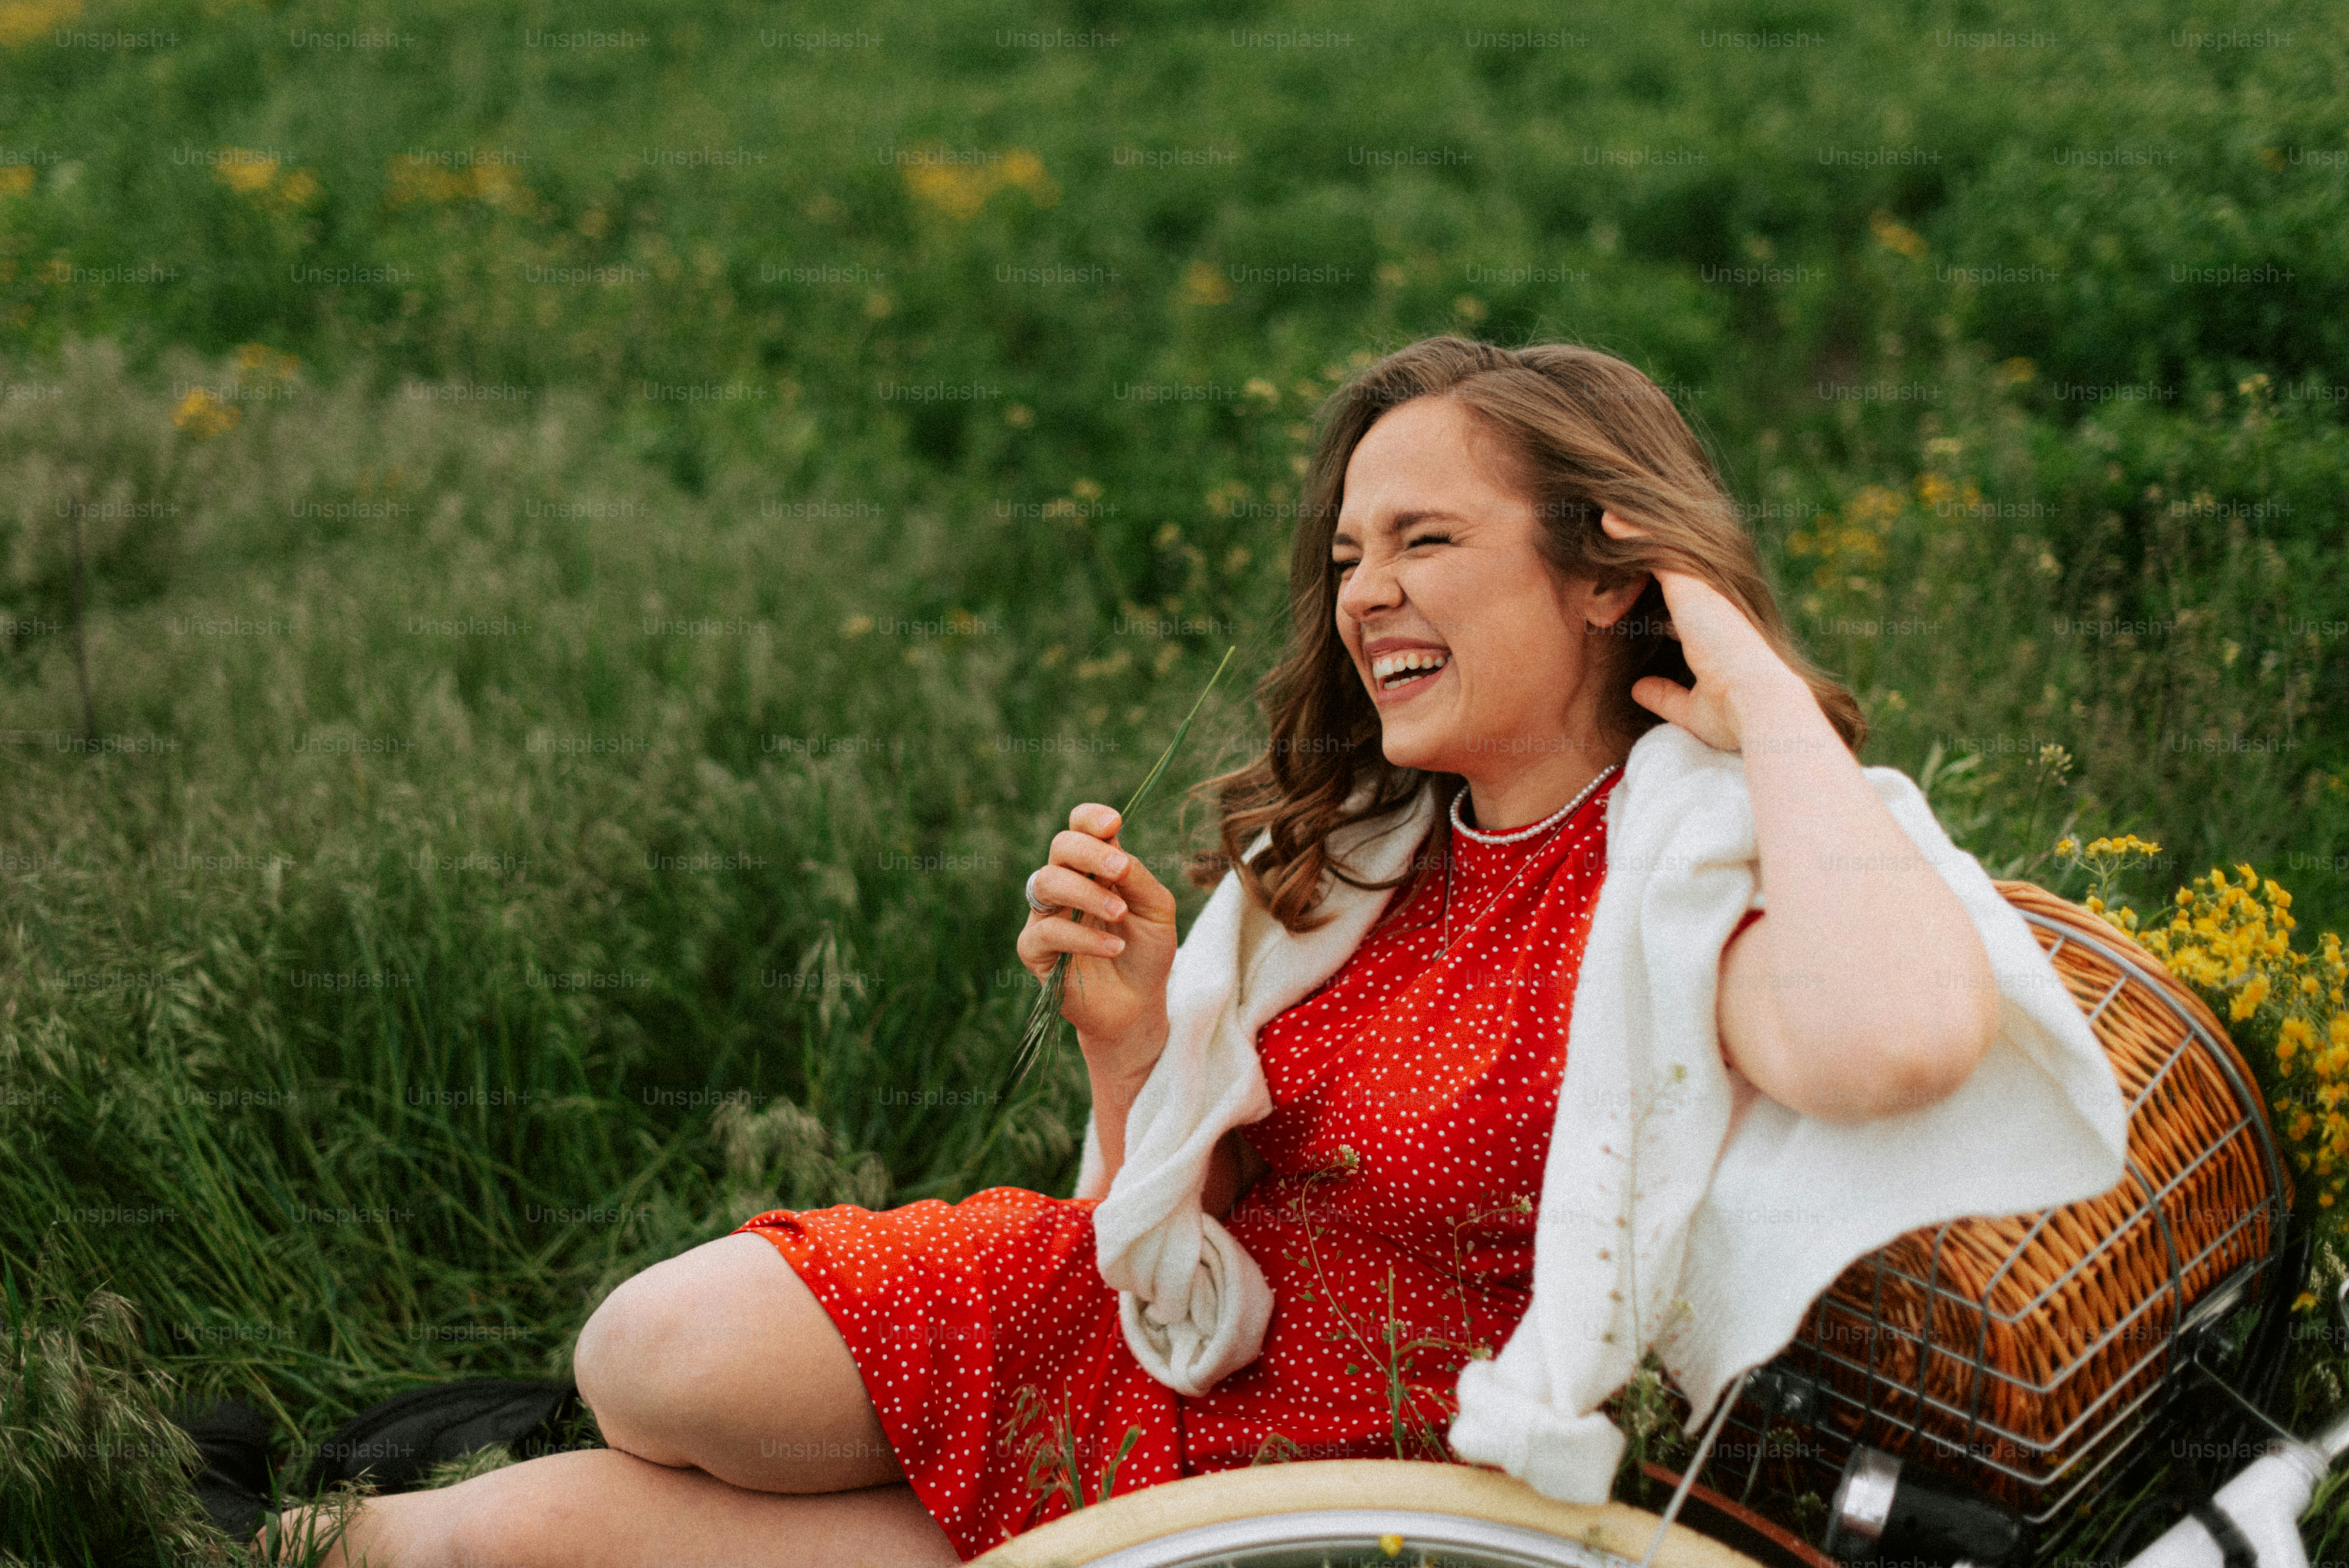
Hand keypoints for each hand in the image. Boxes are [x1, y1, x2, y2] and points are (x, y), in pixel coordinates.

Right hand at [1015, 803, 1179, 1079]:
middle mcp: (1066, 884)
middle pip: (1060, 846)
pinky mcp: (1035, 951)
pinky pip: (1046, 931)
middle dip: (1089, 851)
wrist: (1138, 1005)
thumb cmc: (1147, 952)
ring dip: (1086, 893)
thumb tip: (1116, 852)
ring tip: (1121, 912)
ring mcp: (1046, 915)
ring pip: (1045, 883)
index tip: (1114, 823)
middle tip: (1119, 869)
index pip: (1079, 828)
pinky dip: (1082, 937)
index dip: (1090, 818)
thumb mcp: (1156, 909)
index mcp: (1094, 868)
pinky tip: (1113, 947)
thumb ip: (1137, 877)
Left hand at [1599, 509, 1804, 751]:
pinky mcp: (1692, 584)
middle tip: (1613, 540)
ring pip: (1664, 551)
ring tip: (1606, 518)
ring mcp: (1703, 590)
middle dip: (1646, 554)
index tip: (1632, 588)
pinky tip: (1608, 520)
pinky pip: (1655, 547)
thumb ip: (1666, 696)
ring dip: (1636, 535)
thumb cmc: (1733, 714)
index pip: (1682, 603)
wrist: (1758, 704)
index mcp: (1713, 630)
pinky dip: (1632, 532)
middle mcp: (1710, 604)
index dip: (1659, 593)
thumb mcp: (1691, 708)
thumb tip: (1639, 689)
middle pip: (1674, 569)